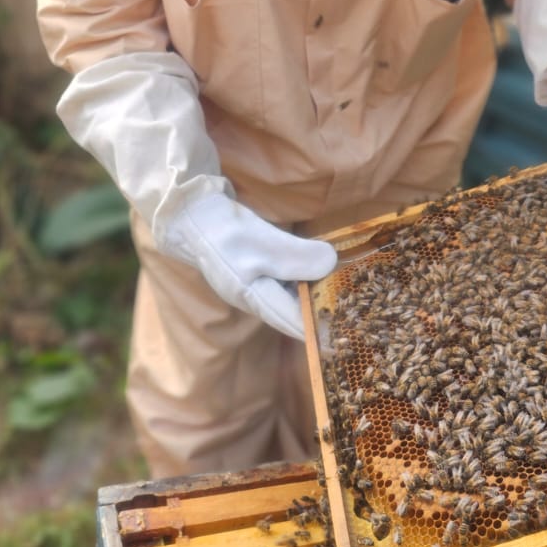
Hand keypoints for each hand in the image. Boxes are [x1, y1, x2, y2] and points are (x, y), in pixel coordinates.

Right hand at [162, 192, 337, 338]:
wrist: (191, 213)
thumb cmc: (226, 234)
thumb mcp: (264, 246)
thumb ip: (298, 258)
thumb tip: (330, 263)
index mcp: (255, 300)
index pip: (294, 323)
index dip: (320, 328)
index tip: (348, 333)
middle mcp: (256, 296)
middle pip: (294, 311)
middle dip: (321, 311)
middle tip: (354, 310)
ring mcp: (254, 281)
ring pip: (291, 293)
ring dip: (315, 290)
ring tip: (346, 290)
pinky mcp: (256, 264)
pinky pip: (287, 276)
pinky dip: (305, 274)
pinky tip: (322, 266)